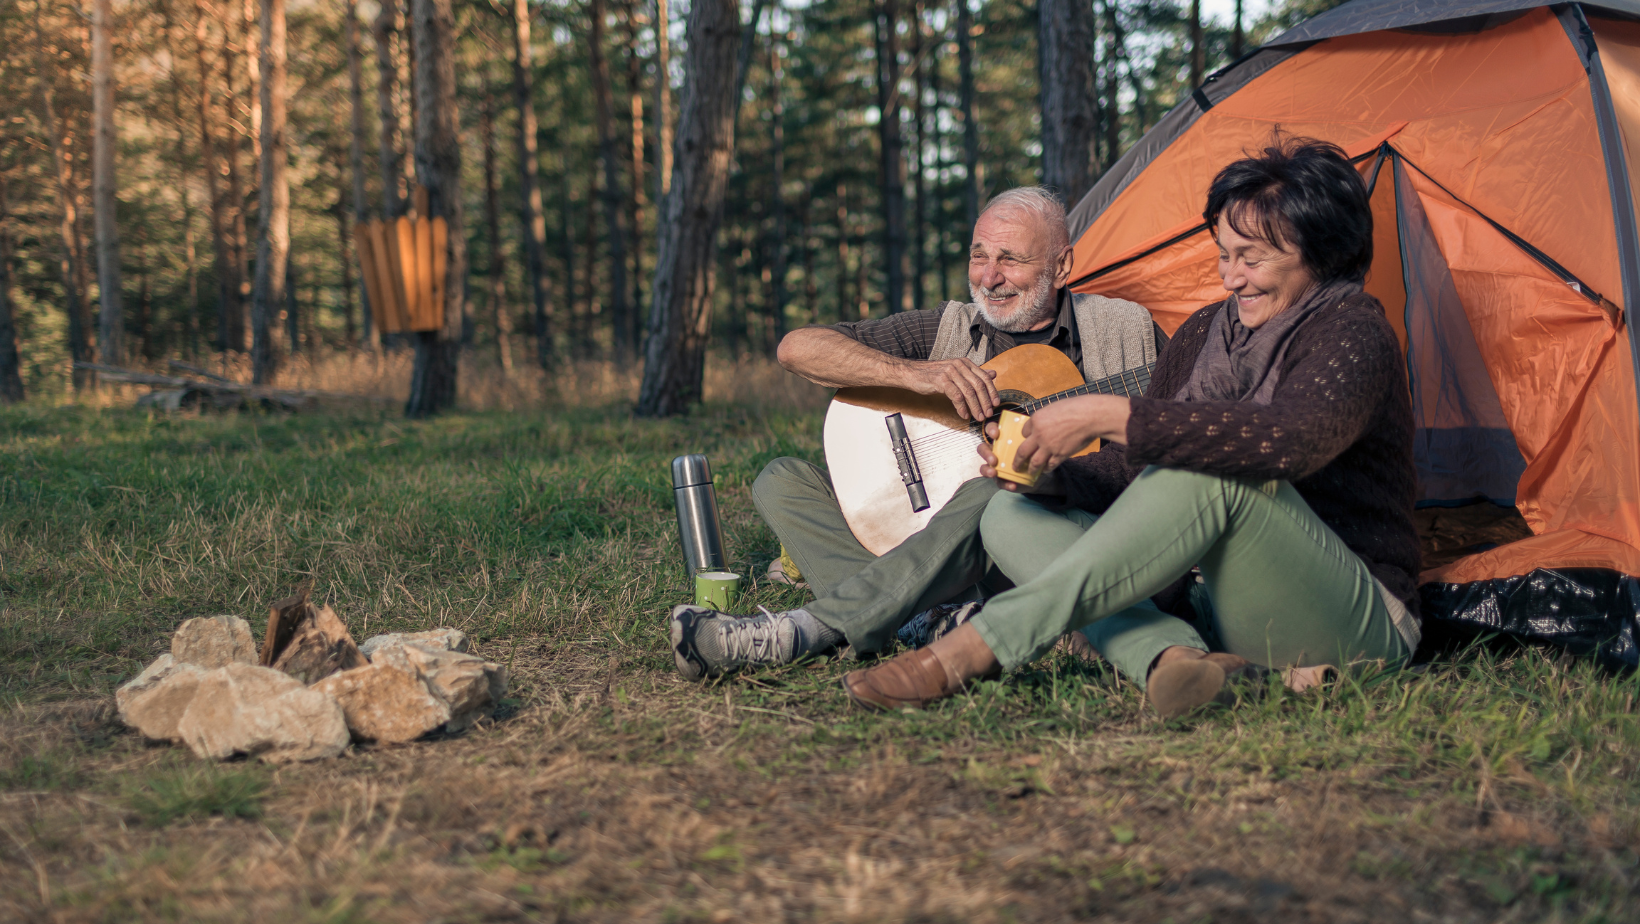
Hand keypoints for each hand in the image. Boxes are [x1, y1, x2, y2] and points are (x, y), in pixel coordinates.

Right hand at [901, 358, 999, 420]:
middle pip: (978, 385)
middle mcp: (959, 365)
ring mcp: (950, 372)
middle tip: (987, 414)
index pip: (984, 378)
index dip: (992, 392)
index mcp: (965, 363)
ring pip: (969, 392)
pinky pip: (956, 396)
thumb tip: (993, 374)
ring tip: (977, 417)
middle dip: (985, 402)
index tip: (995, 404)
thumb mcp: (956, 372)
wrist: (913, 373)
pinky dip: (961, 407)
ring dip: (975, 407)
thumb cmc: (934, 375)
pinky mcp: (941, 380)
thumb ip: (974, 374)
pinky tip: (963, 414)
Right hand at [977, 422, 1064, 494]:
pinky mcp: (1000, 480)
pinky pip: (999, 482)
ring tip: (994, 473)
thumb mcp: (1030, 447)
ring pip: (983, 467)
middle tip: (994, 459)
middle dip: (986, 454)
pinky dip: (1006, 484)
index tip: (996, 434)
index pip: (991, 430)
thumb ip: (1027, 441)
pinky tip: (1012, 485)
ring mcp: (996, 467)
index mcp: (1001, 441)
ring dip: (987, 470)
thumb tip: (1031, 437)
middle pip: (982, 449)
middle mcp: (995, 452)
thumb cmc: (1032, 456)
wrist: (1037, 475)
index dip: (991, 430)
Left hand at [1012, 395, 1129, 475]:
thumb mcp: (1054, 408)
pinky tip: (1045, 470)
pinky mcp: (1060, 454)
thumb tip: (1041, 425)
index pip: (1023, 431)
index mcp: (1036, 420)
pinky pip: (1050, 465)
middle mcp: (1039, 435)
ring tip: (1028, 472)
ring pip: (1034, 462)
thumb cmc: (1075, 407)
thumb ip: (1044, 418)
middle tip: (1014, 466)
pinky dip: (1047, 469)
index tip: (1025, 440)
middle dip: (1017, 461)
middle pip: (1022, 451)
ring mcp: (1049, 446)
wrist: (1091, 416)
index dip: (1024, 437)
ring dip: (1030, 469)